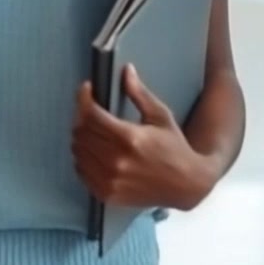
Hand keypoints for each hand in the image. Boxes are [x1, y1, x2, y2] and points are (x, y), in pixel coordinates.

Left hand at [73, 65, 220, 211]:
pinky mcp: (106, 194)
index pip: (92, 114)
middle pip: (81, 132)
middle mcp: (116, 161)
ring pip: (77, 152)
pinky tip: (94, 151)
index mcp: (129, 138)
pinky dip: (82, 158)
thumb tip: (126, 70)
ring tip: (92, 129)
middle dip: (82, 116)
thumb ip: (139, 94)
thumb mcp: (160, 116)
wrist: (186, 184)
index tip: (86, 89)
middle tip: (90, 109)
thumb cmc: (174, 147)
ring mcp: (109, 180)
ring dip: (81, 137)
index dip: (84, 98)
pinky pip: (81, 171)